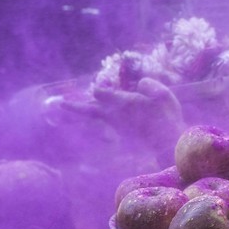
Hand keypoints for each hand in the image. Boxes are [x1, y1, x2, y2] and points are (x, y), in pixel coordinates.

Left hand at [63, 77, 184, 150]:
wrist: (167, 145)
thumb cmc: (166, 117)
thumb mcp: (163, 94)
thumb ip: (149, 85)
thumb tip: (140, 84)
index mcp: (123, 101)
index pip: (102, 94)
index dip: (101, 91)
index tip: (98, 90)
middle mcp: (115, 114)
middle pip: (90, 109)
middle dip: (76, 106)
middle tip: (61, 103)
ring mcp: (118, 127)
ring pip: (97, 117)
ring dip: (85, 111)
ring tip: (73, 106)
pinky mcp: (123, 136)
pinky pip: (108, 124)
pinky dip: (102, 119)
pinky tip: (102, 118)